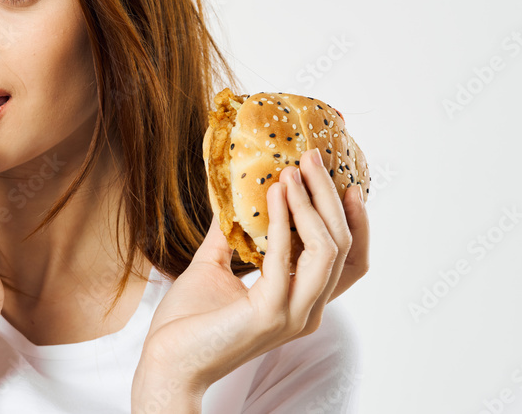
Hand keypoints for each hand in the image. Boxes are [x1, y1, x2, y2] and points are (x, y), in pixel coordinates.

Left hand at [134, 148, 369, 400]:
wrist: (167, 363)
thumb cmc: (188, 323)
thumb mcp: (213, 266)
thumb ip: (229, 235)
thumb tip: (231, 194)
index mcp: (301, 302)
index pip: (349, 261)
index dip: (355, 221)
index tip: (347, 182)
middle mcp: (307, 311)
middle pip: (342, 246)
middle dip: (331, 197)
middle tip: (314, 159)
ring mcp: (292, 314)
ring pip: (326, 249)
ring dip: (311, 203)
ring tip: (292, 170)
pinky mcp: (269, 314)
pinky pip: (285, 257)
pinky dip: (281, 220)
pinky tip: (274, 192)